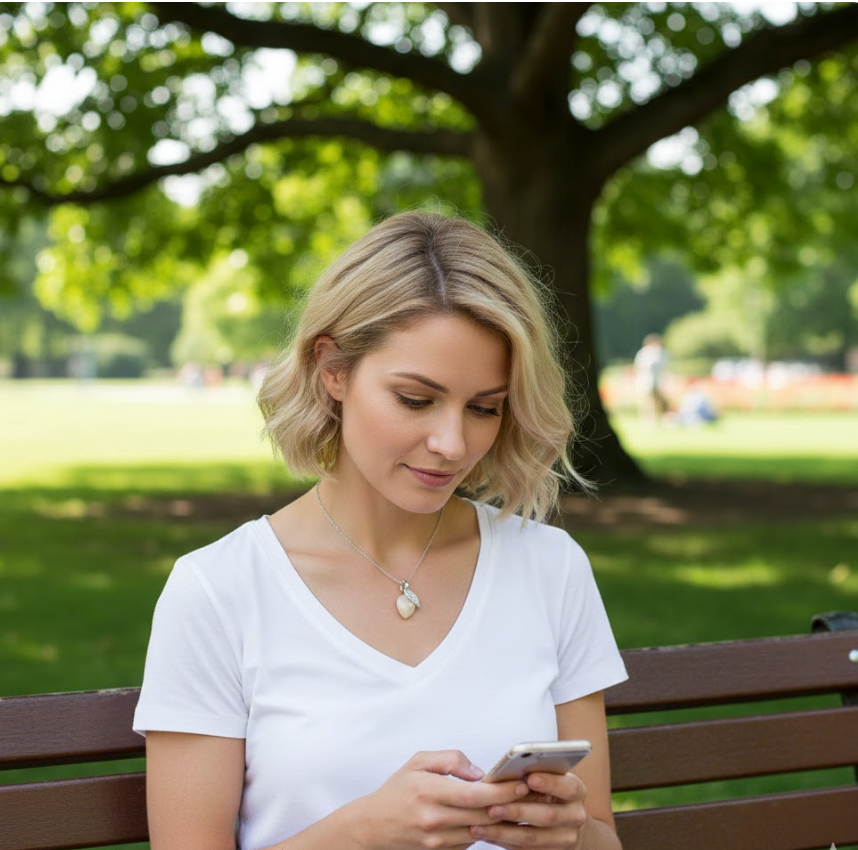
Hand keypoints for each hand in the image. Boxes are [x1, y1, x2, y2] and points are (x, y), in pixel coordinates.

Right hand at [353, 750, 528, 849]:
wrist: (374, 827)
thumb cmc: (398, 790)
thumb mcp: (418, 762)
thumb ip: (450, 759)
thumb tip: (479, 772)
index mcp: (428, 791)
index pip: (474, 794)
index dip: (502, 791)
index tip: (522, 783)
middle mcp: (434, 819)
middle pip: (483, 815)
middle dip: (511, 805)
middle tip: (535, 794)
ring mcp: (437, 840)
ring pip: (481, 831)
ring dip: (504, 820)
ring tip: (524, 806)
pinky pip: (471, 841)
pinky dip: (487, 830)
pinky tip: (500, 819)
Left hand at [468, 771, 587, 847]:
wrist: (567, 823)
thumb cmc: (550, 790)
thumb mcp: (551, 777)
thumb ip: (537, 772)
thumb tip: (510, 769)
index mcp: (577, 791)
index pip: (568, 787)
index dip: (549, 783)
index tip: (528, 778)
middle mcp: (576, 816)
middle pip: (547, 816)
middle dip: (517, 811)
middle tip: (492, 808)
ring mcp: (566, 838)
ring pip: (533, 838)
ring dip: (503, 832)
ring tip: (479, 825)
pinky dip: (503, 841)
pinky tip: (485, 833)